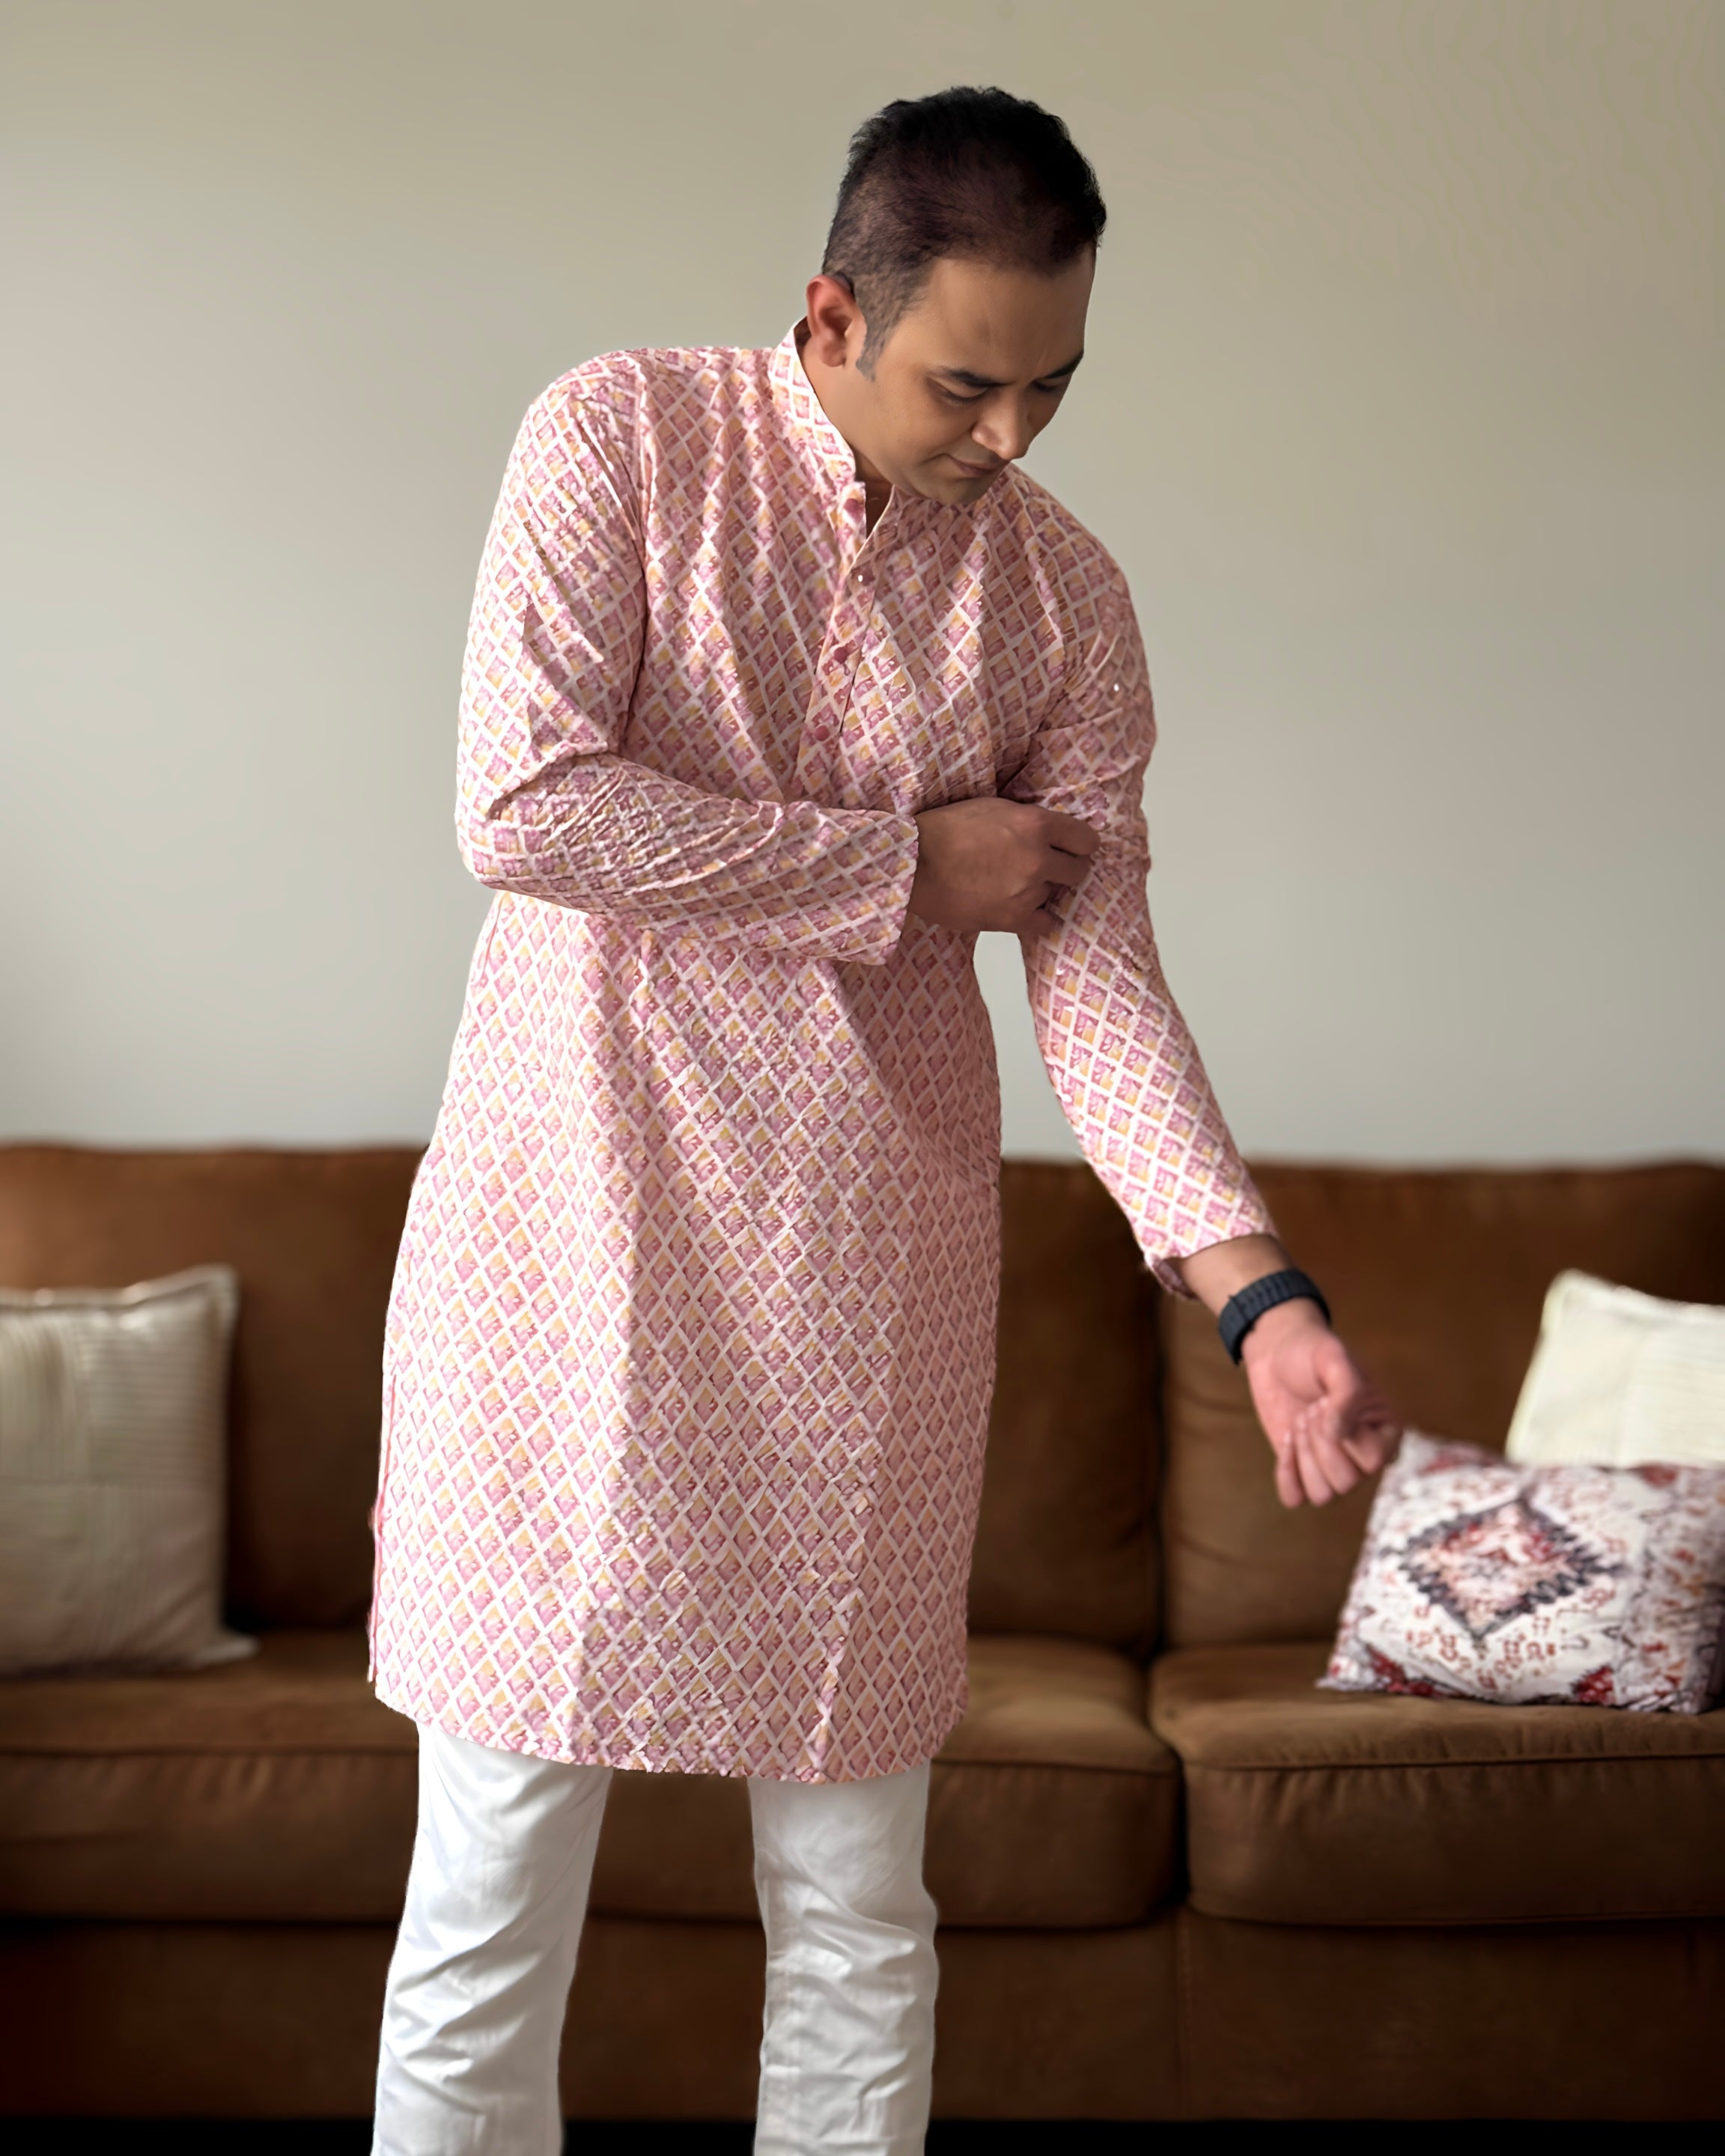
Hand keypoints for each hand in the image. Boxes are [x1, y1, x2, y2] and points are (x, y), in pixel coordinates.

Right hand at [907, 797, 1097, 937]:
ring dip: (1041, 891)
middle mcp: (1038, 858)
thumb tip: (1047, 832)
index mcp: (1035, 824)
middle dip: (1066, 868)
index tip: (1071, 848)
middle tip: (1047, 868)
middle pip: (1079, 870)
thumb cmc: (945, 829)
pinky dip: (1036, 918)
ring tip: (1015, 885)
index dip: (1080, 845)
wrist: (913, 863)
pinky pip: (1045, 924)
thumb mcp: (992, 807)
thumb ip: (1026, 820)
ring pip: (1056, 896)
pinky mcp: (1012, 919)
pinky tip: (1022, 910)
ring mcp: (1027, 892)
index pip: (1087, 839)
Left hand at [1241, 1300, 1400, 1508]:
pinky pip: (1295, 1499)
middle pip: (1346, 1483)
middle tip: (1311, 1410)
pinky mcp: (1302, 1471)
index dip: (1342, 1435)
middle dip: (1318, 1443)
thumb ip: (1347, 1392)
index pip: (1373, 1461)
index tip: (1327, 1402)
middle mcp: (1364, 1456)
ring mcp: (1333, 1466)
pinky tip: (1286, 1443)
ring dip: (1302, 1457)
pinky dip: (1285, 1474)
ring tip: (1301, 1423)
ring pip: (1323, 1496)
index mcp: (1386, 1431)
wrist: (1277, 1353)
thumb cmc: (1313, 1353)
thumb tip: (1340, 1435)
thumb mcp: (1334, 1359)